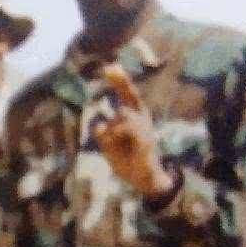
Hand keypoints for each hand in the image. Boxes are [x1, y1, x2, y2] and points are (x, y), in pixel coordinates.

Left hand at [92, 65, 177, 199]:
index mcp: (135, 116)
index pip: (129, 93)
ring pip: (121, 116)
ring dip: (111, 131)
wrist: (143, 179)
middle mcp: (143, 118)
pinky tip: (116, 145)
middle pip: (129, 97)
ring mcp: (146, 128)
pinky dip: (115, 137)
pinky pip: (125, 130)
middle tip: (109, 103)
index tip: (110, 66)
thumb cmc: (125, 159)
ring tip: (113, 144)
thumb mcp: (108, 144)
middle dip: (119, 88)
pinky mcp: (146, 140)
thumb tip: (99, 125)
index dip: (120, 80)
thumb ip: (103, 133)